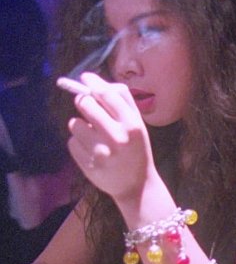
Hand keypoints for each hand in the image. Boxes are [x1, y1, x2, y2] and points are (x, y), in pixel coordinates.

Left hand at [65, 73, 155, 203]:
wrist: (136, 185)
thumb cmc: (136, 149)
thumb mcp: (137, 124)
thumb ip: (121, 102)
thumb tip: (95, 82)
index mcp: (132, 124)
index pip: (107, 95)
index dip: (93, 83)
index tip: (85, 78)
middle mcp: (117, 137)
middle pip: (86, 104)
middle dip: (84, 102)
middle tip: (88, 108)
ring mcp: (100, 152)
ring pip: (74, 123)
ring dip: (80, 125)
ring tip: (93, 134)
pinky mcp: (87, 164)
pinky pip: (71, 142)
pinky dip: (78, 142)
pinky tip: (91, 149)